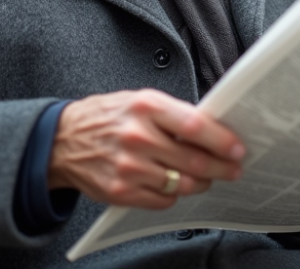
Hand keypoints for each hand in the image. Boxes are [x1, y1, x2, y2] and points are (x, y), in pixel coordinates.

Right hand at [49, 89, 245, 208]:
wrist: (62, 141)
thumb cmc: (106, 117)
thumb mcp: (139, 100)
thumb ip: (173, 114)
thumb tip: (211, 130)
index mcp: (146, 107)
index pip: (194, 126)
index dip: (221, 140)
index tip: (237, 148)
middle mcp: (137, 137)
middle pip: (193, 160)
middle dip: (220, 167)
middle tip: (233, 168)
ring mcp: (129, 167)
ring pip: (182, 184)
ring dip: (200, 182)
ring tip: (205, 176)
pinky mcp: (121, 192)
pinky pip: (163, 199)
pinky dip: (174, 193)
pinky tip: (173, 183)